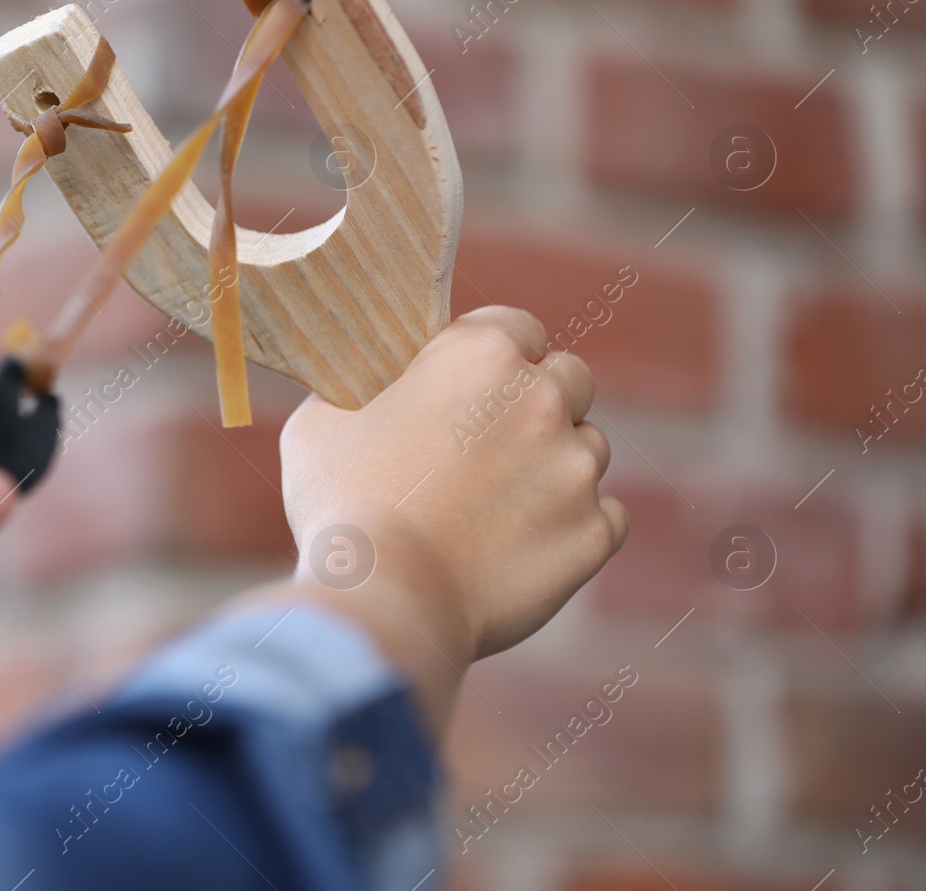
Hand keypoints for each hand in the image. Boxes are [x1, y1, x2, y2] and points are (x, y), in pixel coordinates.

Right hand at [265, 306, 627, 732]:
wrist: (385, 599)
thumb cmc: (342, 505)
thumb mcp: (320, 424)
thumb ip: (359, 393)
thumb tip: (370, 396)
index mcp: (480, 355)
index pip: (515, 326)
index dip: (492, 354)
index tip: (469, 384)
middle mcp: (542, 399)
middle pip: (569, 378)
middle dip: (539, 401)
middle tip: (492, 442)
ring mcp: (576, 469)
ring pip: (589, 449)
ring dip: (556, 466)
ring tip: (501, 505)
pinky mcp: (593, 533)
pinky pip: (605, 517)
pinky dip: (574, 527)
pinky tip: (526, 545)